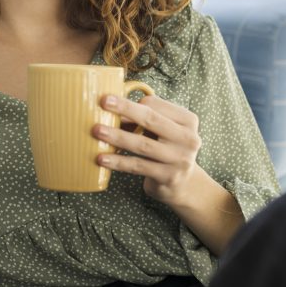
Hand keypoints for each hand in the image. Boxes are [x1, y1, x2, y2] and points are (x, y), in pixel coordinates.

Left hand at [92, 93, 202, 209]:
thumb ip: (146, 118)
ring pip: (143, 144)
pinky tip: (102, 158)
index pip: (156, 105)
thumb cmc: (167, 150)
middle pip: (151, 119)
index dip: (131, 104)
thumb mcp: (164, 131)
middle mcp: (188, 138)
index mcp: (188, 120)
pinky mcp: (169, 177)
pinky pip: (138, 166)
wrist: (184, 184)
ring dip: (117, 136)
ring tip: (97, 131)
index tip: (110, 102)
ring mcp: (180, 159)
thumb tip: (112, 107)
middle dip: (125, 109)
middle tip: (104, 102)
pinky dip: (118, 162)